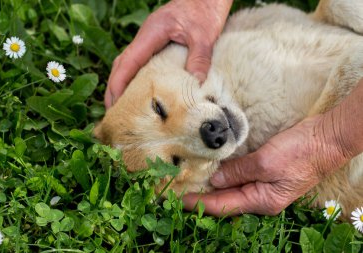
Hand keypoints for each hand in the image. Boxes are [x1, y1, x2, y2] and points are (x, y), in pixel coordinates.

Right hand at [104, 0, 232, 107]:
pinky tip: (137, 93)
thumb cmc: (204, 10)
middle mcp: (145, 38)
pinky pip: (138, 63)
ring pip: (127, 64)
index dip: (118, 84)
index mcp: (151, 34)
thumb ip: (199, 58)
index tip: (115, 105)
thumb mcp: (204, 35)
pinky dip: (132, 79)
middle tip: (114, 114)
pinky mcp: (155, 44)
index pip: (128, 62)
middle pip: (121, 65)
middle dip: (114, 89)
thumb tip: (195, 84)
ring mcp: (148, 41)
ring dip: (121, 85)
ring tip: (121, 109)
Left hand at [182, 113, 352, 215]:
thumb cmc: (300, 153)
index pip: (224, 205)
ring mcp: (264, 185)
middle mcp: (261, 197)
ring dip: (213, 186)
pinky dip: (225, 175)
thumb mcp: (266, 163)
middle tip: (179, 190)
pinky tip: (214, 170)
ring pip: (232, 189)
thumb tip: (215, 181)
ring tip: (191, 181)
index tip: (180, 199)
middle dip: (203, 196)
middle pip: (226, 200)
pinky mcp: (265, 172)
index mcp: (262, 201)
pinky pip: (240, 178)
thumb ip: (238, 172)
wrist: (326, 139)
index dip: (201, 203)